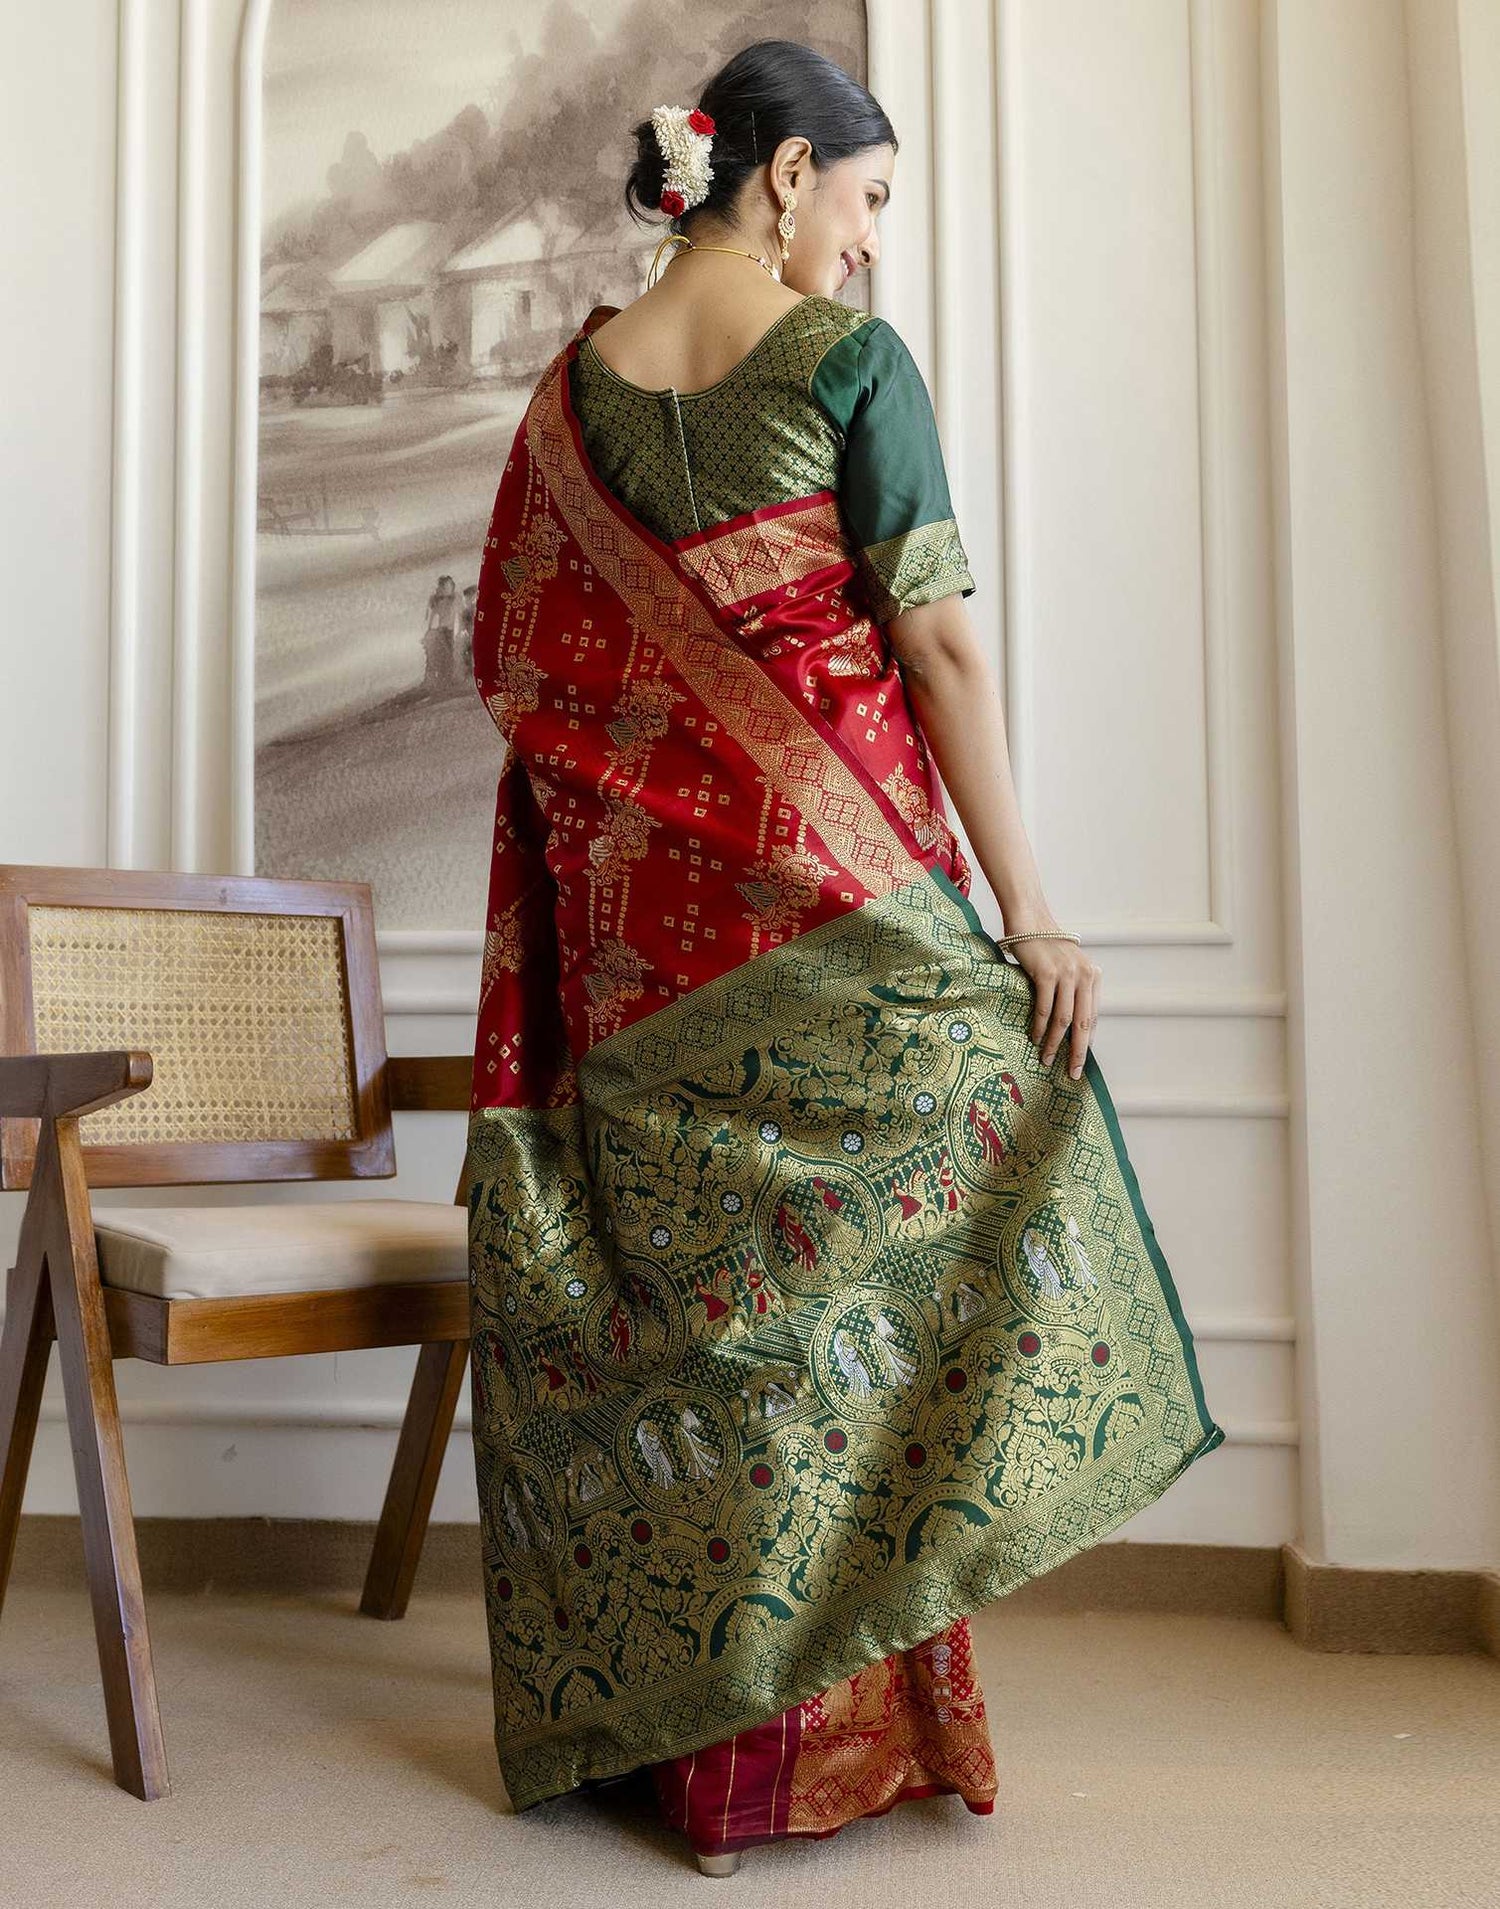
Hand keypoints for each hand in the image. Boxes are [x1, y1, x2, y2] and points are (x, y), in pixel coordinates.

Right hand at [1003, 927, 1100, 1079]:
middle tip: (1073, 1072)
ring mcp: (1066, 974)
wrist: (1029, 920)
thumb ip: (1073, 989)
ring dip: (1055, 1043)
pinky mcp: (1047, 974)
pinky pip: (1044, 1009)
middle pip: (1084, 1022)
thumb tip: (1071, 1024)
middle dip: (1078, 1051)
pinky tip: (1036, 1039)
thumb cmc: (1045, 946)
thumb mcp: (1068, 967)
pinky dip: (1040, 1028)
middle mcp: (1084, 975)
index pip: (1093, 1016)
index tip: (1081, 1061)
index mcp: (1093, 976)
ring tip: (1047, 1059)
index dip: (1088, 1041)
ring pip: (1063, 1019)